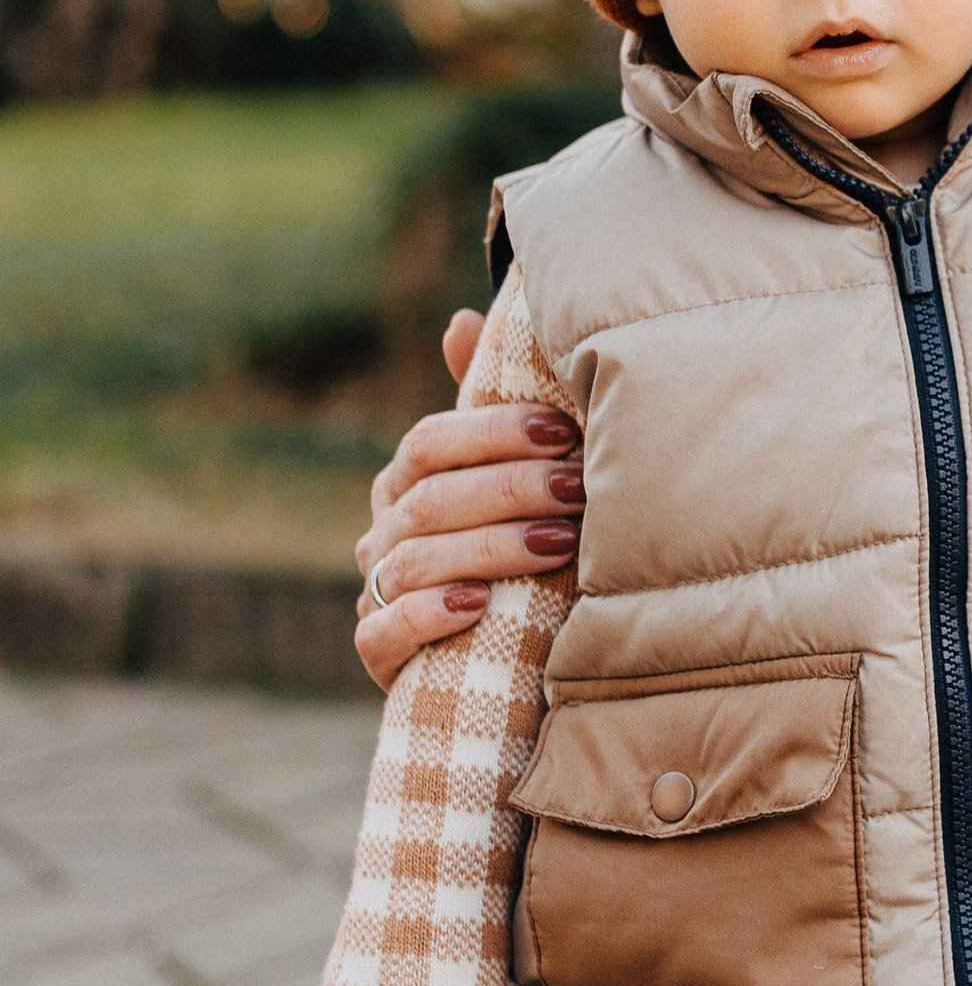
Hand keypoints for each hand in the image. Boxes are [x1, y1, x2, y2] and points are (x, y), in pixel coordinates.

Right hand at [354, 308, 583, 690]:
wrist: (521, 665)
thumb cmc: (525, 553)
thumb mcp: (516, 479)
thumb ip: (491, 409)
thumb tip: (461, 319)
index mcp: (408, 484)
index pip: (430, 442)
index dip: (493, 432)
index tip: (562, 430)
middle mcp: (384, 534)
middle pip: (430, 498)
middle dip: (511, 490)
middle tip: (580, 488)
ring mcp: (377, 595)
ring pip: (414, 561)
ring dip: (491, 548)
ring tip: (561, 545)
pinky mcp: (379, 657)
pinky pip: (382, 632)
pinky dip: (427, 615)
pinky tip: (477, 605)